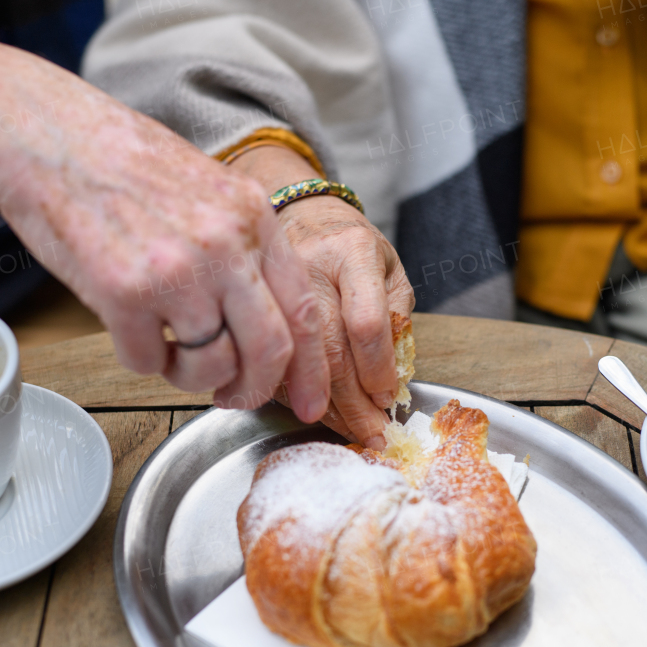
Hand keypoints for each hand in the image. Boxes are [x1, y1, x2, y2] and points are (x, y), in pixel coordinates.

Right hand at [0, 41, 329, 420]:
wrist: (48, 136)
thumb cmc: (123, 163)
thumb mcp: (210, 190)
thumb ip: (245, 248)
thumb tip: (271, 324)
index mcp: (254, 218)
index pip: (304, 310)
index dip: (311, 369)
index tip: (309, 402)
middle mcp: (224, 246)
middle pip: (269, 350)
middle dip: (254, 390)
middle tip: (234, 398)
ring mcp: (175, 271)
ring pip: (209, 366)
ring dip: (190, 375)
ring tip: (169, 348)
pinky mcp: (123, 294)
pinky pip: (148, 362)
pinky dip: (140, 358)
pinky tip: (129, 327)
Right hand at [230, 145, 415, 449]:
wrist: (297, 214)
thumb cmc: (348, 246)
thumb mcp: (387, 266)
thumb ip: (395, 313)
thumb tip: (392, 374)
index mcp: (351, 251)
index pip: (365, 319)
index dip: (376, 368)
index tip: (386, 397)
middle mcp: (308, 266)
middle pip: (327, 346)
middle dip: (350, 400)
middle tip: (369, 432)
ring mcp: (272, 286)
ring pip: (294, 357)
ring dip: (321, 404)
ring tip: (345, 429)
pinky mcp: (251, 305)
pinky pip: (269, 358)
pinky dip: (292, 392)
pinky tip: (311, 409)